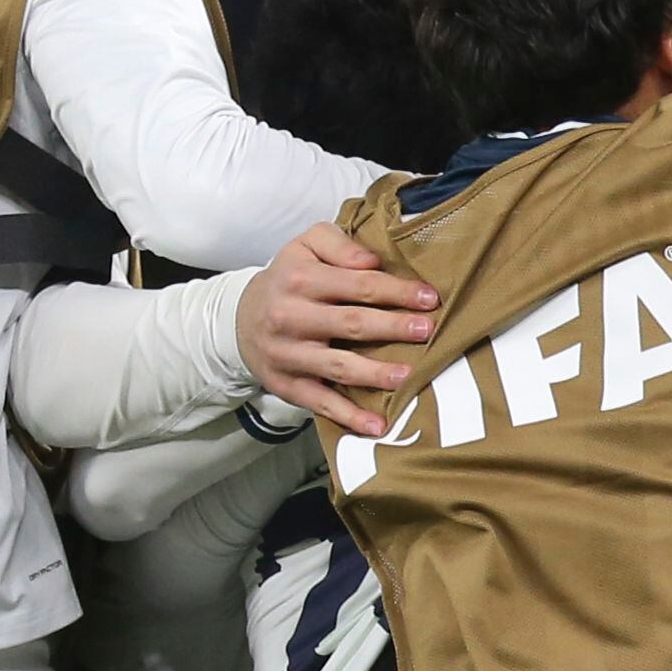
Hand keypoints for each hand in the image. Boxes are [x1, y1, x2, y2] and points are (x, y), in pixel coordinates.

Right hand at [238, 222, 436, 437]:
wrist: (241, 320)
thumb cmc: (289, 280)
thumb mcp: (305, 246)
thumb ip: (338, 245)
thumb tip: (372, 261)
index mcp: (301, 278)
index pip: (358, 284)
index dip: (397, 291)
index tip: (430, 298)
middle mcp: (291, 316)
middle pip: (351, 323)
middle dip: (393, 327)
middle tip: (427, 331)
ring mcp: (288, 354)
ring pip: (338, 366)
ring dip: (375, 373)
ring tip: (408, 376)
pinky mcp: (287, 385)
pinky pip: (320, 402)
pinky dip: (348, 416)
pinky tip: (376, 425)